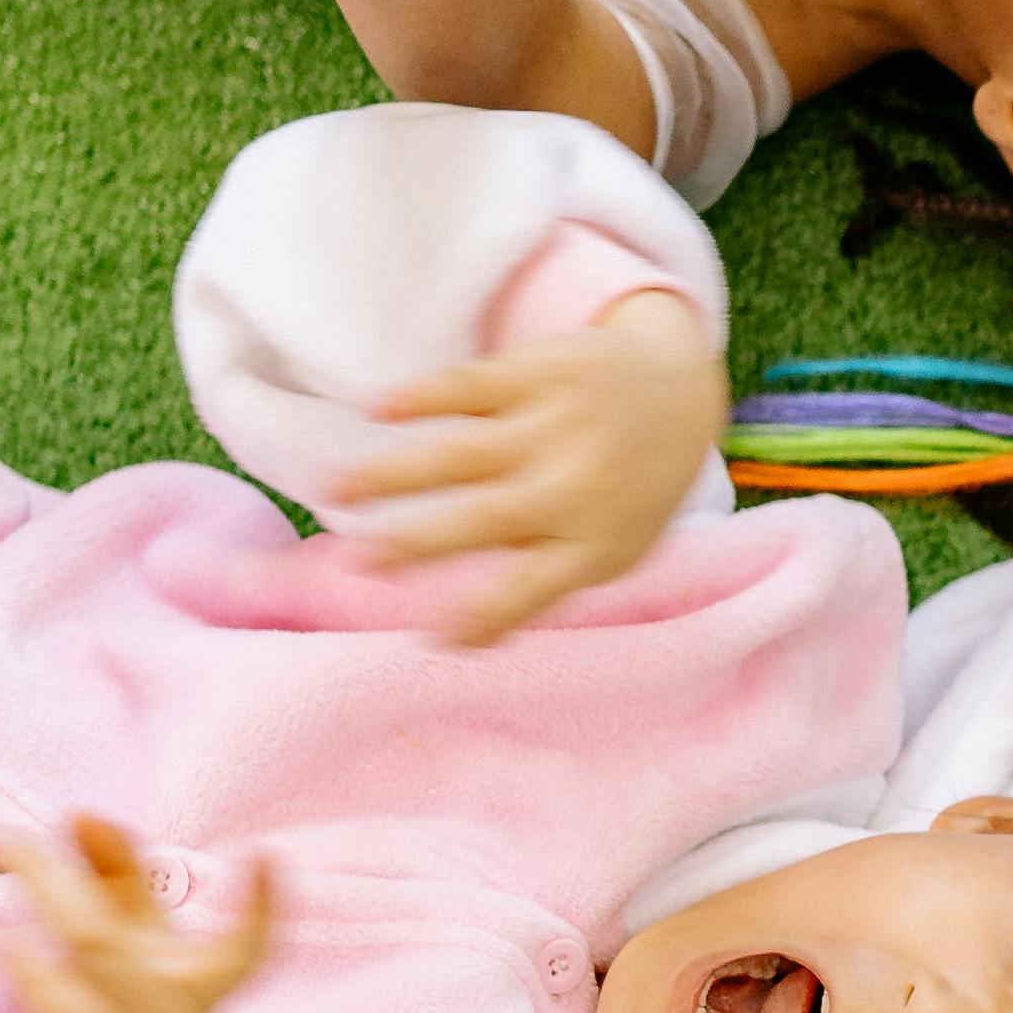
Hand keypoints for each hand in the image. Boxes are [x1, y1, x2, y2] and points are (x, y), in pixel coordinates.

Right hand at [321, 290, 726, 642]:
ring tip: (336, 490)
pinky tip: (378, 409)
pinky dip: (426, 395)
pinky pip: (475, 383)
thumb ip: (541, 584)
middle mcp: (577, 487)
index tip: (430, 636)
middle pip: (489, 518)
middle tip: (357, 562)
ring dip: (396, 472)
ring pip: (465, 451)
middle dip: (420, 542)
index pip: (533, 587)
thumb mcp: (609, 548)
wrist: (677, 388)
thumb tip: (454, 641)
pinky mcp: (541, 371)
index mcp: (594, 544)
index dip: (485, 615)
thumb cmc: (627, 490)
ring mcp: (557, 426)